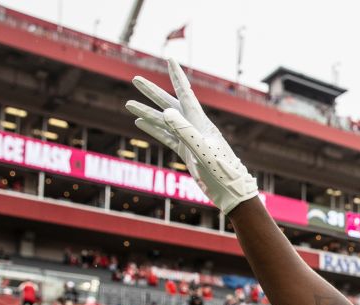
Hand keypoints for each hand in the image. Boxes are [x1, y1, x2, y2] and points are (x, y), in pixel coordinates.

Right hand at [126, 59, 258, 214]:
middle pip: (170, 104)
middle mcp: (194, 127)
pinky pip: (166, 137)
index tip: (170, 58)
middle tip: (135, 79)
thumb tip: (167, 110)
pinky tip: (139, 123)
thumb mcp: (203, 151)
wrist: (232, 192)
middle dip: (152, 92)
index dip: (177, 76)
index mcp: (200, 123)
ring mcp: (190, 139)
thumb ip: (186, 131)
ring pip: (164, 121)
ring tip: (128, 103)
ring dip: (147, 112)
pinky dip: (153, 129)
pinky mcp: (187, 152)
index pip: (185, 94)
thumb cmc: (222, 172)